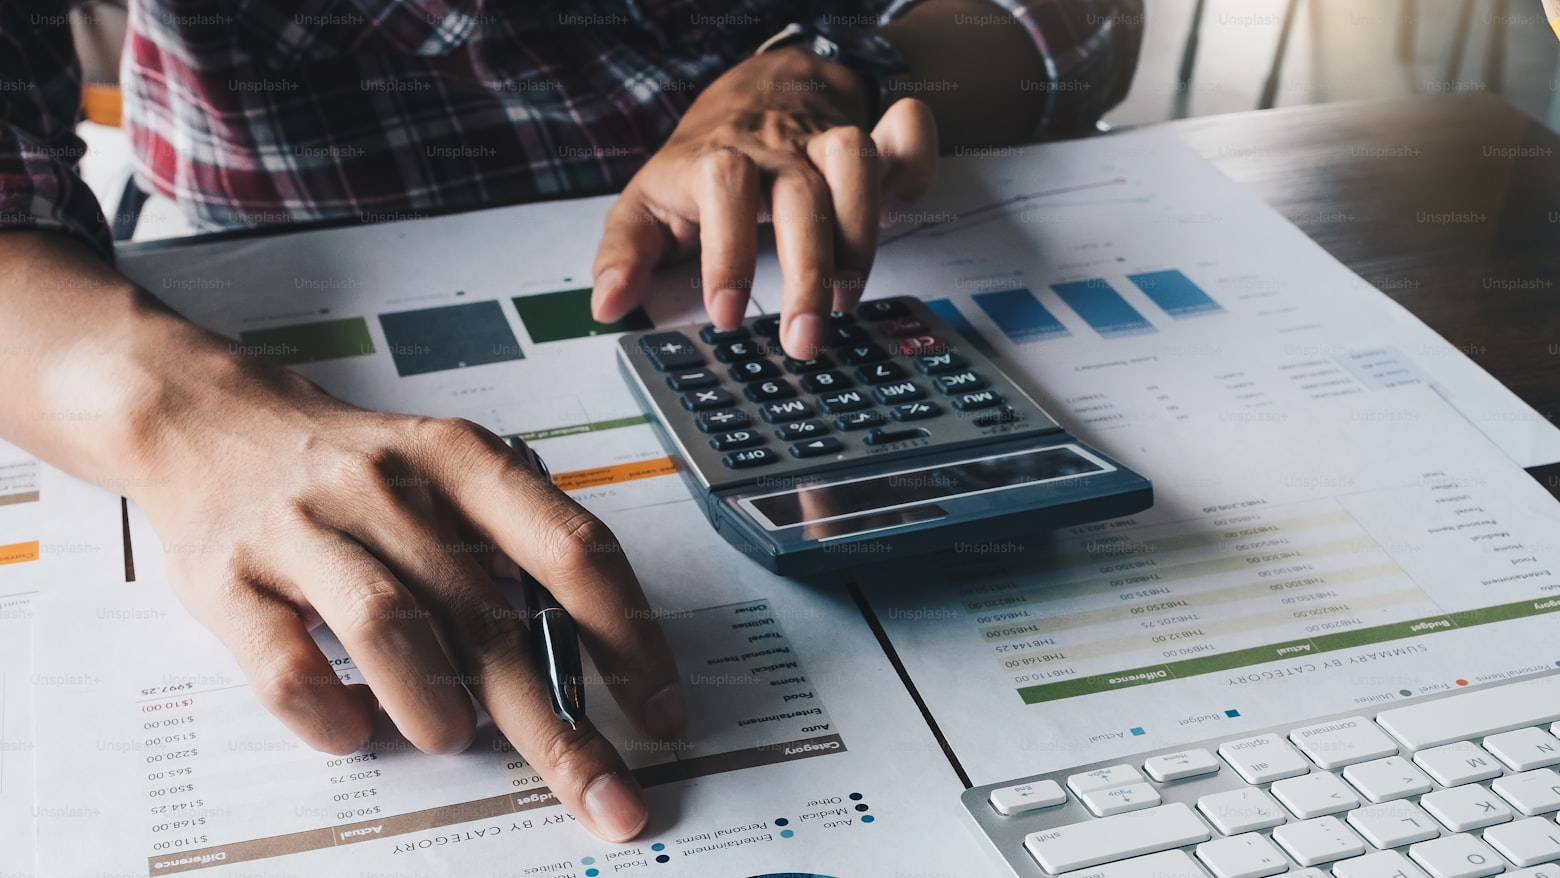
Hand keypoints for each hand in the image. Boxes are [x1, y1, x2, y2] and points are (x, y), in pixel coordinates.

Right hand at [130, 362, 682, 842]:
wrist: (212, 422)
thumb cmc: (357, 467)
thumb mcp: (449, 473)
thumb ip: (513, 550)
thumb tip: (592, 665)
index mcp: (462, 460)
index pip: (570, 548)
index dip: (627, 637)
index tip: (660, 709)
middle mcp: (388, 487)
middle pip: (492, 616)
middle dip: (557, 725)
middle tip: (605, 794)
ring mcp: (303, 529)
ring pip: (390, 627)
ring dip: (437, 706)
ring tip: (453, 736)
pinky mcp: (227, 579)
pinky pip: (286, 666)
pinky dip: (332, 717)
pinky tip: (357, 729)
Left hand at [591, 45, 937, 358]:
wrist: (758, 90)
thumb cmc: (702, 164)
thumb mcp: (648, 202)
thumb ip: (626, 253)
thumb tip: (608, 306)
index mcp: (715, 161)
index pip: (723, 188)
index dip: (728, 251)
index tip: (726, 314)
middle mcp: (775, 148)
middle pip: (799, 193)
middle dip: (807, 272)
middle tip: (803, 340)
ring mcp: (825, 140)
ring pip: (854, 163)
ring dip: (860, 235)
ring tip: (847, 299)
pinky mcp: (870, 139)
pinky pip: (905, 134)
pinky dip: (915, 162)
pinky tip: (904, 205)